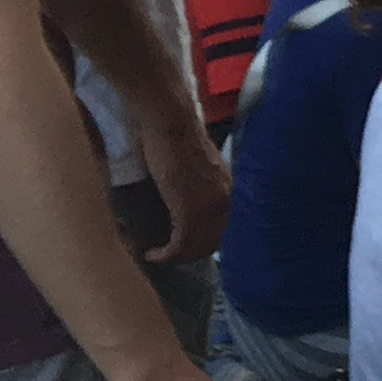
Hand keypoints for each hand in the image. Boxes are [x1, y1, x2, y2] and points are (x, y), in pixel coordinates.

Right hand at [138, 121, 228, 263]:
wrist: (171, 124)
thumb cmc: (179, 138)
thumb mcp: (198, 167)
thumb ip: (203, 186)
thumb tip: (192, 201)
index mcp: (230, 190)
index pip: (225, 228)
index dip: (205, 242)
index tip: (187, 246)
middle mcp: (226, 202)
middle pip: (212, 242)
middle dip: (190, 253)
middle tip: (169, 254)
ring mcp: (209, 208)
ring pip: (196, 248)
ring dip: (175, 256)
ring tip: (158, 255)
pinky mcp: (188, 212)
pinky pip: (178, 246)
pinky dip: (164, 255)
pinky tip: (151, 254)